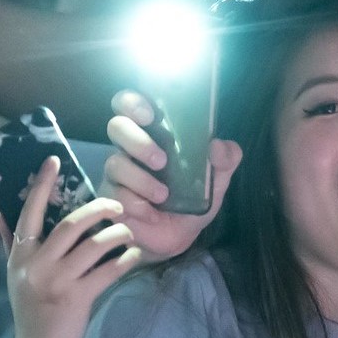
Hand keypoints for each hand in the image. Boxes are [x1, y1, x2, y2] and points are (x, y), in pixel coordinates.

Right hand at [0, 157, 142, 337]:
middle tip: (118, 204)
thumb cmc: (29, 308)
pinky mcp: (77, 298)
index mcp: (21, 256)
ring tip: (128, 231)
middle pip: (70, 224)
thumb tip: (0, 213)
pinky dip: (126, 260)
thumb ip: (11, 244)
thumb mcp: (14, 275)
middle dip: (99, 209)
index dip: (41, 186)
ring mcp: (56, 282)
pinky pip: (108, 272)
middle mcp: (35, 266)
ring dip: (117, 234)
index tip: (53, 160)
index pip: (29, 213)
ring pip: (94, 246)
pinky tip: (134, 255)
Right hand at [104, 90, 241, 262]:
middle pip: (117, 127)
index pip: (131, 104)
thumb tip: (218, 146)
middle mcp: (131, 148)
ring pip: (115, 163)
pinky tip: (151, 213)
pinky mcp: (112, 198)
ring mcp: (119, 173)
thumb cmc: (193, 198)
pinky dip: (136, 204)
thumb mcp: (217, 179)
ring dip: (140, 179)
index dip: (133, 102)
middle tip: (161, 160)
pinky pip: (115, 195)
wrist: (181, 236)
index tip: (149, 114)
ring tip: (163, 195)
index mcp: (154, 133)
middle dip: (137, 141)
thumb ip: (225, 159)